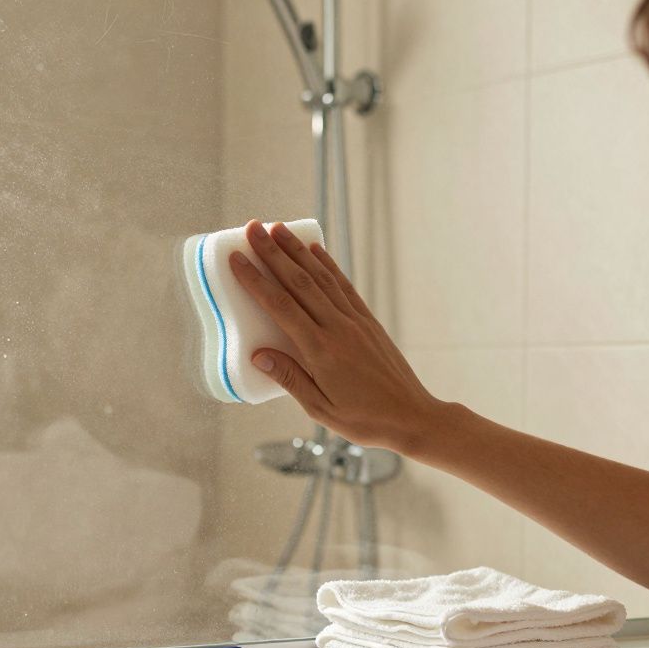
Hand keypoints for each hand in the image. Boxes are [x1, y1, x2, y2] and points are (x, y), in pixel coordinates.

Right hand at [229, 219, 441, 452]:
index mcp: (320, 351)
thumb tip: (258, 355)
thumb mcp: (319, 409)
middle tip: (252, 228)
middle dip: (273, 252)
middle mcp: (338, 328)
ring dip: (297, 250)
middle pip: (298, 282)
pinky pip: (343, 285)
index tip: (236, 258)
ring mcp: (355, 321)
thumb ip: (289, 379)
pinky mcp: (368, 321)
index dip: (255, 279)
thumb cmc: (364, 419)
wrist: (412, 416)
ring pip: (321, 277)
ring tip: (278, 228)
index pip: (280, 306)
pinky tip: (315, 249)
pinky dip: (327, 264)